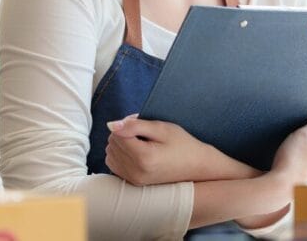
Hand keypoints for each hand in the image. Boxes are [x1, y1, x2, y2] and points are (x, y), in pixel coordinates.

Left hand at [105, 115, 257, 185]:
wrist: (196, 167)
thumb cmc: (182, 145)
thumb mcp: (162, 129)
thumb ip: (135, 125)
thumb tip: (112, 125)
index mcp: (143, 157)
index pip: (117, 134)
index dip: (127, 124)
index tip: (142, 124)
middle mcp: (136, 172)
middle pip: (112, 143)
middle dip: (123, 134)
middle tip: (144, 132)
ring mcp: (134, 179)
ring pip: (110, 154)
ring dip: (121, 145)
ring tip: (141, 142)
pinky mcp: (133, 183)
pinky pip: (114, 164)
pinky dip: (120, 155)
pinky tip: (136, 152)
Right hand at [268, 108, 306, 187]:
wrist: (282, 184)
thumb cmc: (293, 157)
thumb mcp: (305, 134)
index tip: (300, 126)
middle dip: (306, 136)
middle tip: (292, 136)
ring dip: (300, 147)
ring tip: (288, 147)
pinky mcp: (305, 173)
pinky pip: (302, 160)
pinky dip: (296, 157)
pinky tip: (288, 158)